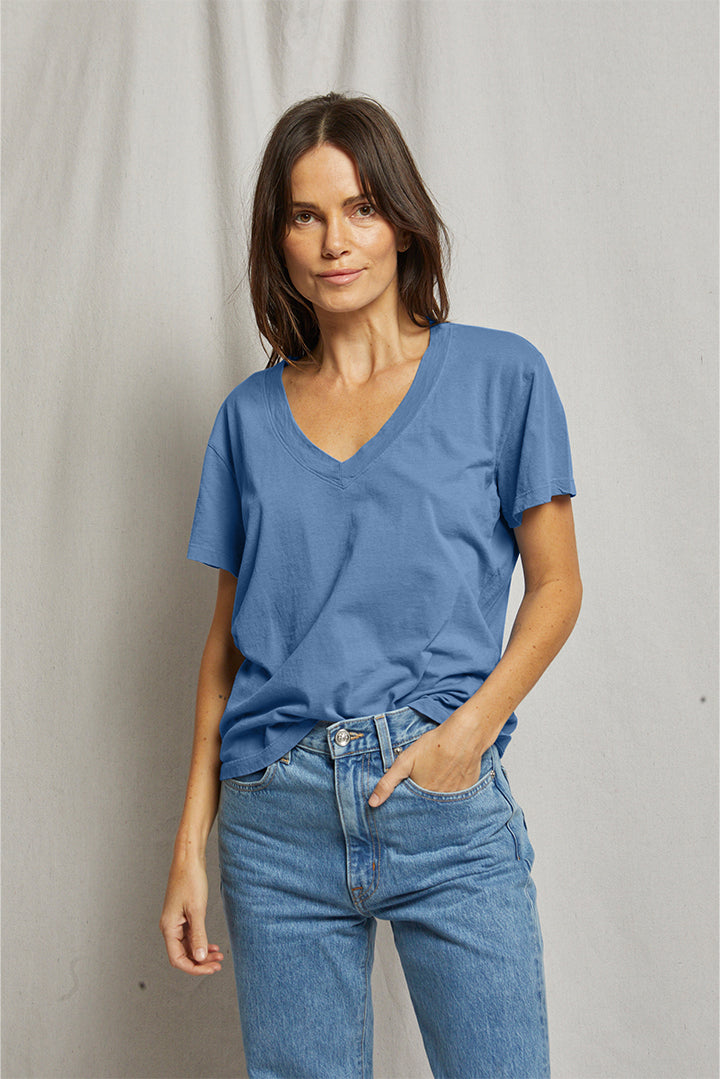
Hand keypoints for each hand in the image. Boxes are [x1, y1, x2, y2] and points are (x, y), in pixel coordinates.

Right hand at [160, 857, 223, 975]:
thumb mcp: (197, 910)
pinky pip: (190, 936)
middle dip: (200, 962)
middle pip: (183, 955)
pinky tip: (212, 945)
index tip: (211, 969)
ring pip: (188, 946)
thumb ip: (198, 935)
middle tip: (218, 964)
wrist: (189, 860)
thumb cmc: (190, 880)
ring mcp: (176, 922)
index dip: (194, 968)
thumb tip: (199, 958)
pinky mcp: (183, 916)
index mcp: (169, 928)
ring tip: (219, 956)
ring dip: (202, 953)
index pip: (178, 959)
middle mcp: (170, 927)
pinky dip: (201, 942)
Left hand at [368, 708, 496, 806]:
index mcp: (423, 798)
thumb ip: (387, 783)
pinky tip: (449, 779)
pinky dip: (451, 793)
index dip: (407, 805)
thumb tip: (372, 803)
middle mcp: (440, 803)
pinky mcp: (468, 792)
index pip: (412, 810)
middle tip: (423, 785)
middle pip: (427, 809)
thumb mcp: (404, 762)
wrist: (464, 736)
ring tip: (436, 782)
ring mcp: (456, 799)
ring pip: (442, 805)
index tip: (404, 801)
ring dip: (437, 800)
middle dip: (422, 804)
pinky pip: (457, 799)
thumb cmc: (433, 746)